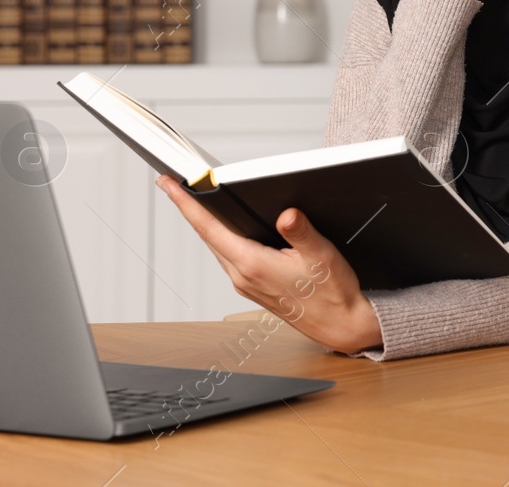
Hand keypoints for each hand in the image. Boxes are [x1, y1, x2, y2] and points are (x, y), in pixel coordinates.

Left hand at [155, 174, 382, 354]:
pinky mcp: (253, 287)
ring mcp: (246, 283)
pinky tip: (228, 228)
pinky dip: (222, 237)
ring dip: (206, 223)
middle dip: (190, 208)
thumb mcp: (322, 255)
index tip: (168, 184)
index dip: (186, 203)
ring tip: (198, 201)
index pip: (210, 227)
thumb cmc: (332, 293)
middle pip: (208, 235)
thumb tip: (286, 212)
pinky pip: (229, 256)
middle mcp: (243, 276)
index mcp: (253, 265)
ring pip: (217, 246)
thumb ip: (301, 231)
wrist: (340, 325)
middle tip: (176, 183)